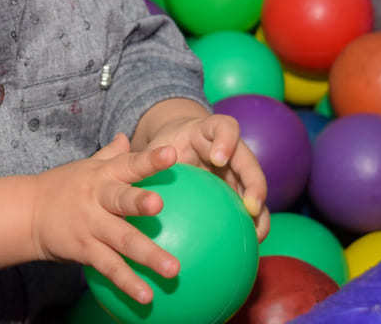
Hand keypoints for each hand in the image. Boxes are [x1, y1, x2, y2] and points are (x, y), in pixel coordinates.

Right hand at [29, 132, 177, 304]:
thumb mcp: (86, 166)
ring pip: (122, 240)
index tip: (171, 152)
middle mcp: (97, 198)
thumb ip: (111, 154)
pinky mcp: (85, 250)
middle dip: (139, 202)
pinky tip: (147, 297)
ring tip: (173, 270)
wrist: (28, 212)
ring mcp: (91, 226)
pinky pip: (109, 267)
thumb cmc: (64, 186)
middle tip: (159, 205)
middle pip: (120, 199)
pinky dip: (127, 282)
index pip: (128, 164)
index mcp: (102, 175)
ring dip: (148, 255)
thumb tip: (126, 135)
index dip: (149, 159)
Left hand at [143, 113, 269, 240]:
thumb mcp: (156, 146)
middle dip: (255, 183)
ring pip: (255, 189)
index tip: (216, 157)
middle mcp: (231, 151)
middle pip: (249, 162)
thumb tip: (120, 147)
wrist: (178, 144)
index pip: (225, 129)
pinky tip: (243, 251)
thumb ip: (146, 153)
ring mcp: (239, 172)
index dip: (225, 141)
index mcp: (211, 132)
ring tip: (256, 235)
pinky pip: (247, 209)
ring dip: (260, 211)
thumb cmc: (165, 145)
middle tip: (250, 206)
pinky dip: (250, 227)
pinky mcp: (239, 189)